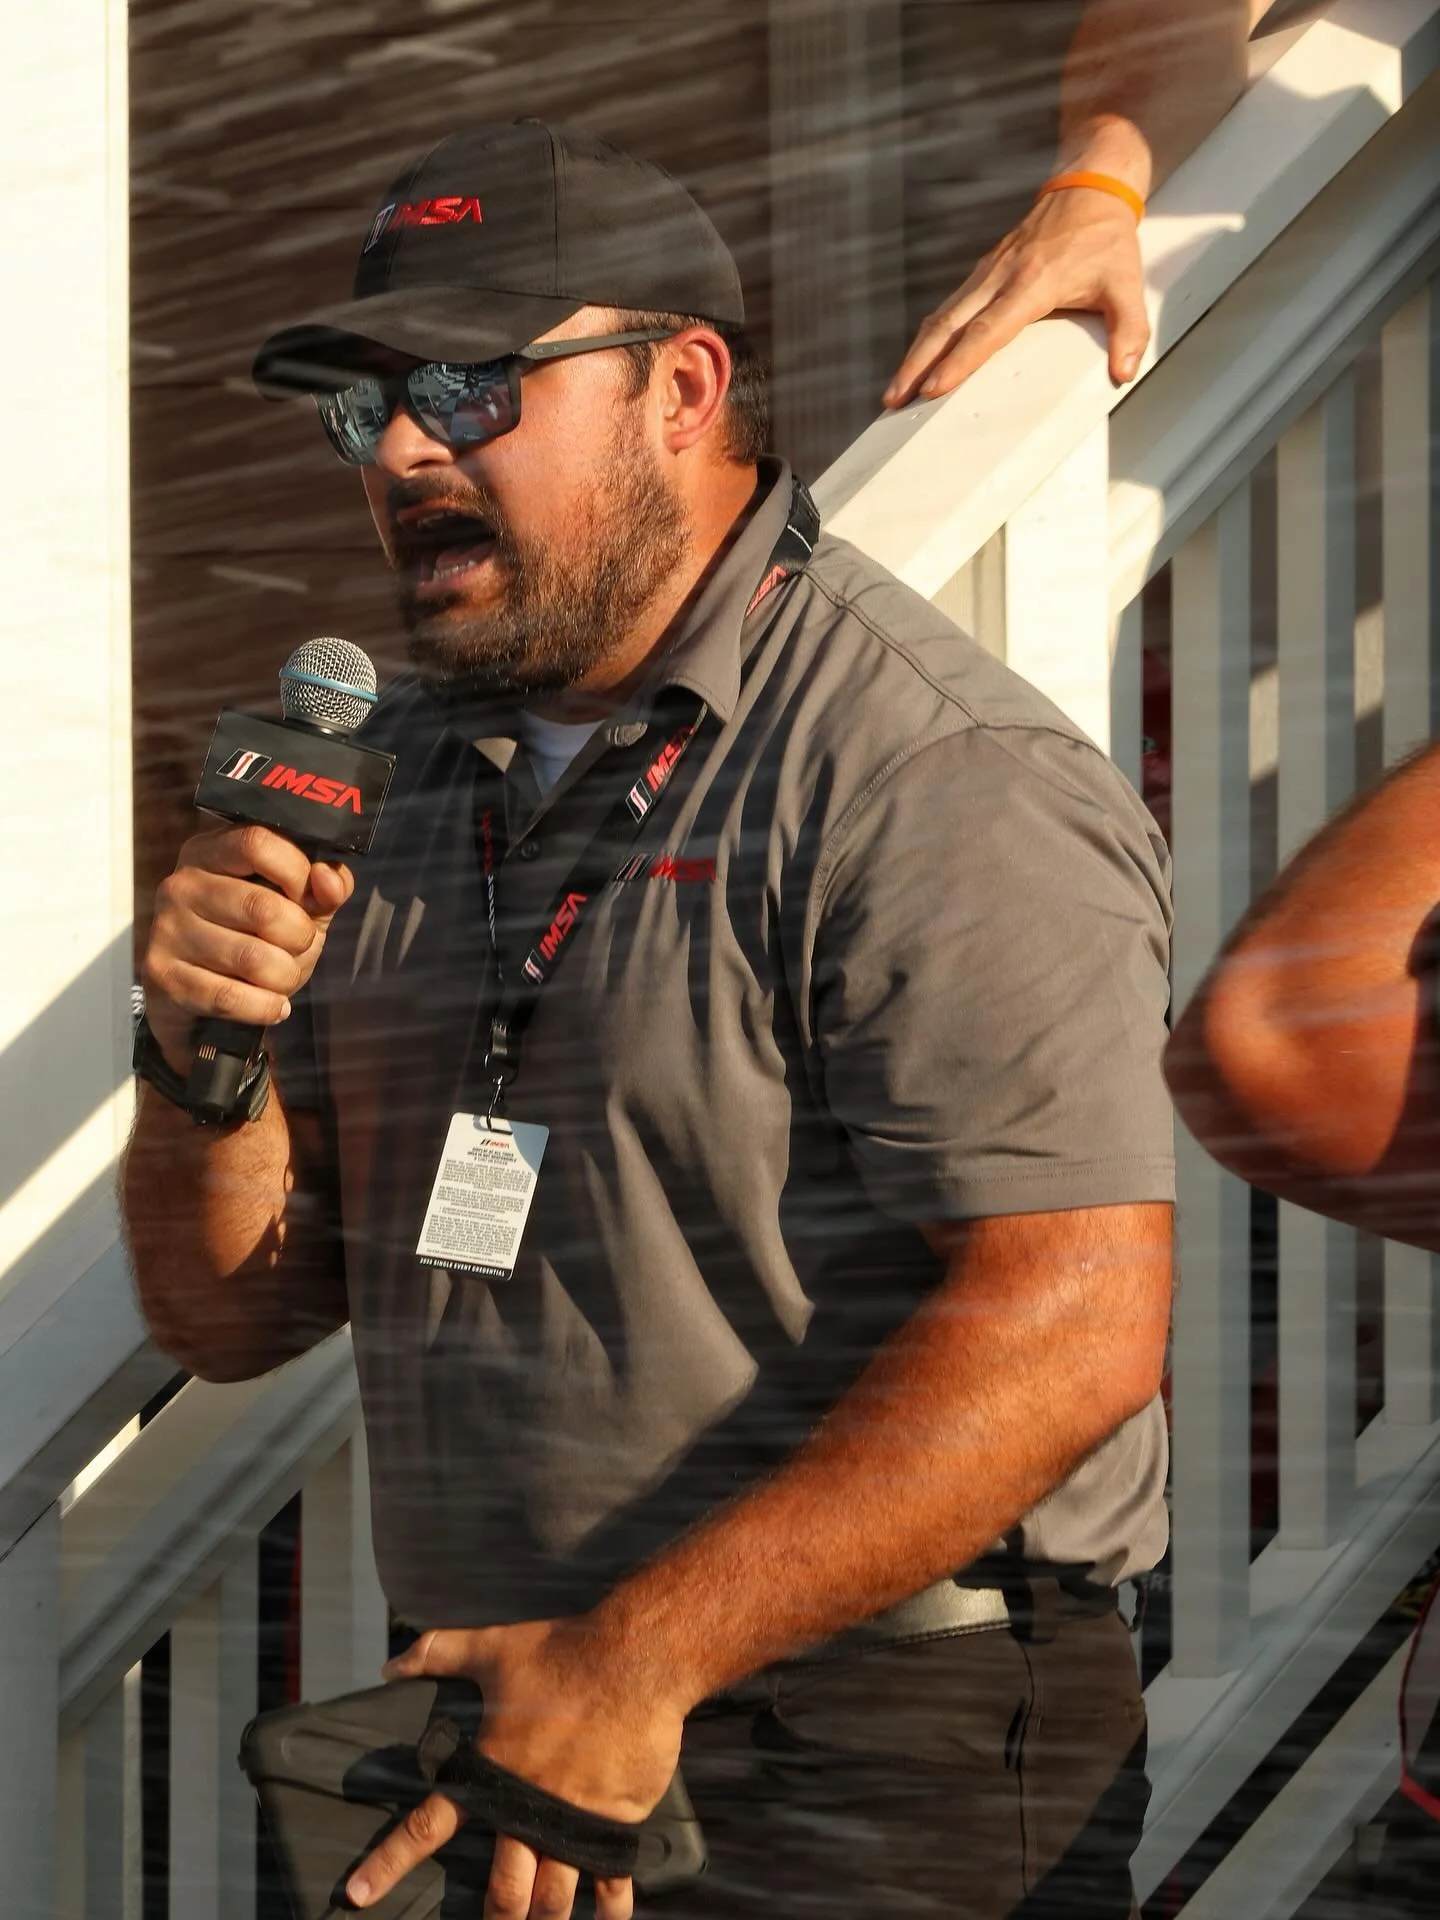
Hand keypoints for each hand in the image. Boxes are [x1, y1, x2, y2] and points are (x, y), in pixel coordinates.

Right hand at [141, 824, 353, 1070]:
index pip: (257, 843)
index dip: (297, 873)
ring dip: (285, 976)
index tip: (309, 898)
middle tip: (298, 946)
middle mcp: (182, 885)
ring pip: (252, 958)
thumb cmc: (254, 936)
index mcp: (211, 852)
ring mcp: (167, 930)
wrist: (203, 992)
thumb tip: (330, 879)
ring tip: (282, 977)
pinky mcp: (164, 976)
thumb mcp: (295, 905)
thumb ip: (321, 888)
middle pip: (262, 907)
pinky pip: (230, 997)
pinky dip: (266, 1007)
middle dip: (299, 936)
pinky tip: (274, 1006)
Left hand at [345, 1617, 684, 1919]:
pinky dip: (609, 1910)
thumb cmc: (563, 1652)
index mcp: (489, 1772)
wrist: (635, 1658)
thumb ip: (440, 1654)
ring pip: (551, 1898)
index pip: (424, 1828)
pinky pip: (611, 1881)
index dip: (387, 1864)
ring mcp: (572, 1821)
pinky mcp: (614, 1822)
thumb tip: (390, 1664)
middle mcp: (526, 1808)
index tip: (357, 1895)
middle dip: (494, 1918)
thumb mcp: (494, 1647)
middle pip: (502, 1891)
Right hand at [883, 185, 1149, 406]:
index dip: (959, 361)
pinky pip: (948, 308)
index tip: (934, 387)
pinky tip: (917, 360)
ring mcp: (986, 273)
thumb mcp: (1127, 283)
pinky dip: (928, 337)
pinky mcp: (981, 273)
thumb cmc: (1106, 238)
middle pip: (948, 326)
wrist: (1089, 186)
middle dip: (918, 364)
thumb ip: (1129, 329)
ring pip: (940, 317)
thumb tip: (1124, 371)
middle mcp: (1000, 276)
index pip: (988, 330)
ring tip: (895, 390)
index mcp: (1032, 283)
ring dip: (915, 354)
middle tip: (895, 398)